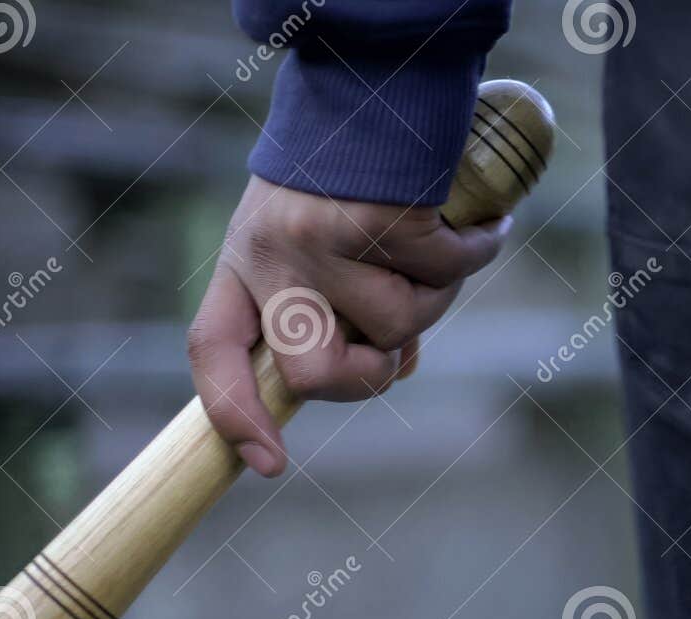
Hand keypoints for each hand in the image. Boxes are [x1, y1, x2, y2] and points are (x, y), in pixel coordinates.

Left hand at [187, 176, 509, 476]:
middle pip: (316, 372)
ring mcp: (322, 237)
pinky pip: (447, 273)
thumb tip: (391, 371)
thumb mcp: (315, 239)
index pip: (216, 351)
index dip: (236, 415)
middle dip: (373, 377)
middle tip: (399, 352)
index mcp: (244, 263)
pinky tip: (474, 223)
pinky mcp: (379, 215)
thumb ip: (335, 307)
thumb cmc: (352, 173)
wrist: (376, 79)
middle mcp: (270, 254)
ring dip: (436, 297)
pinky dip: (475, 251)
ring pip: (399, 328)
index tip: (271, 466)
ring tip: (431, 245)